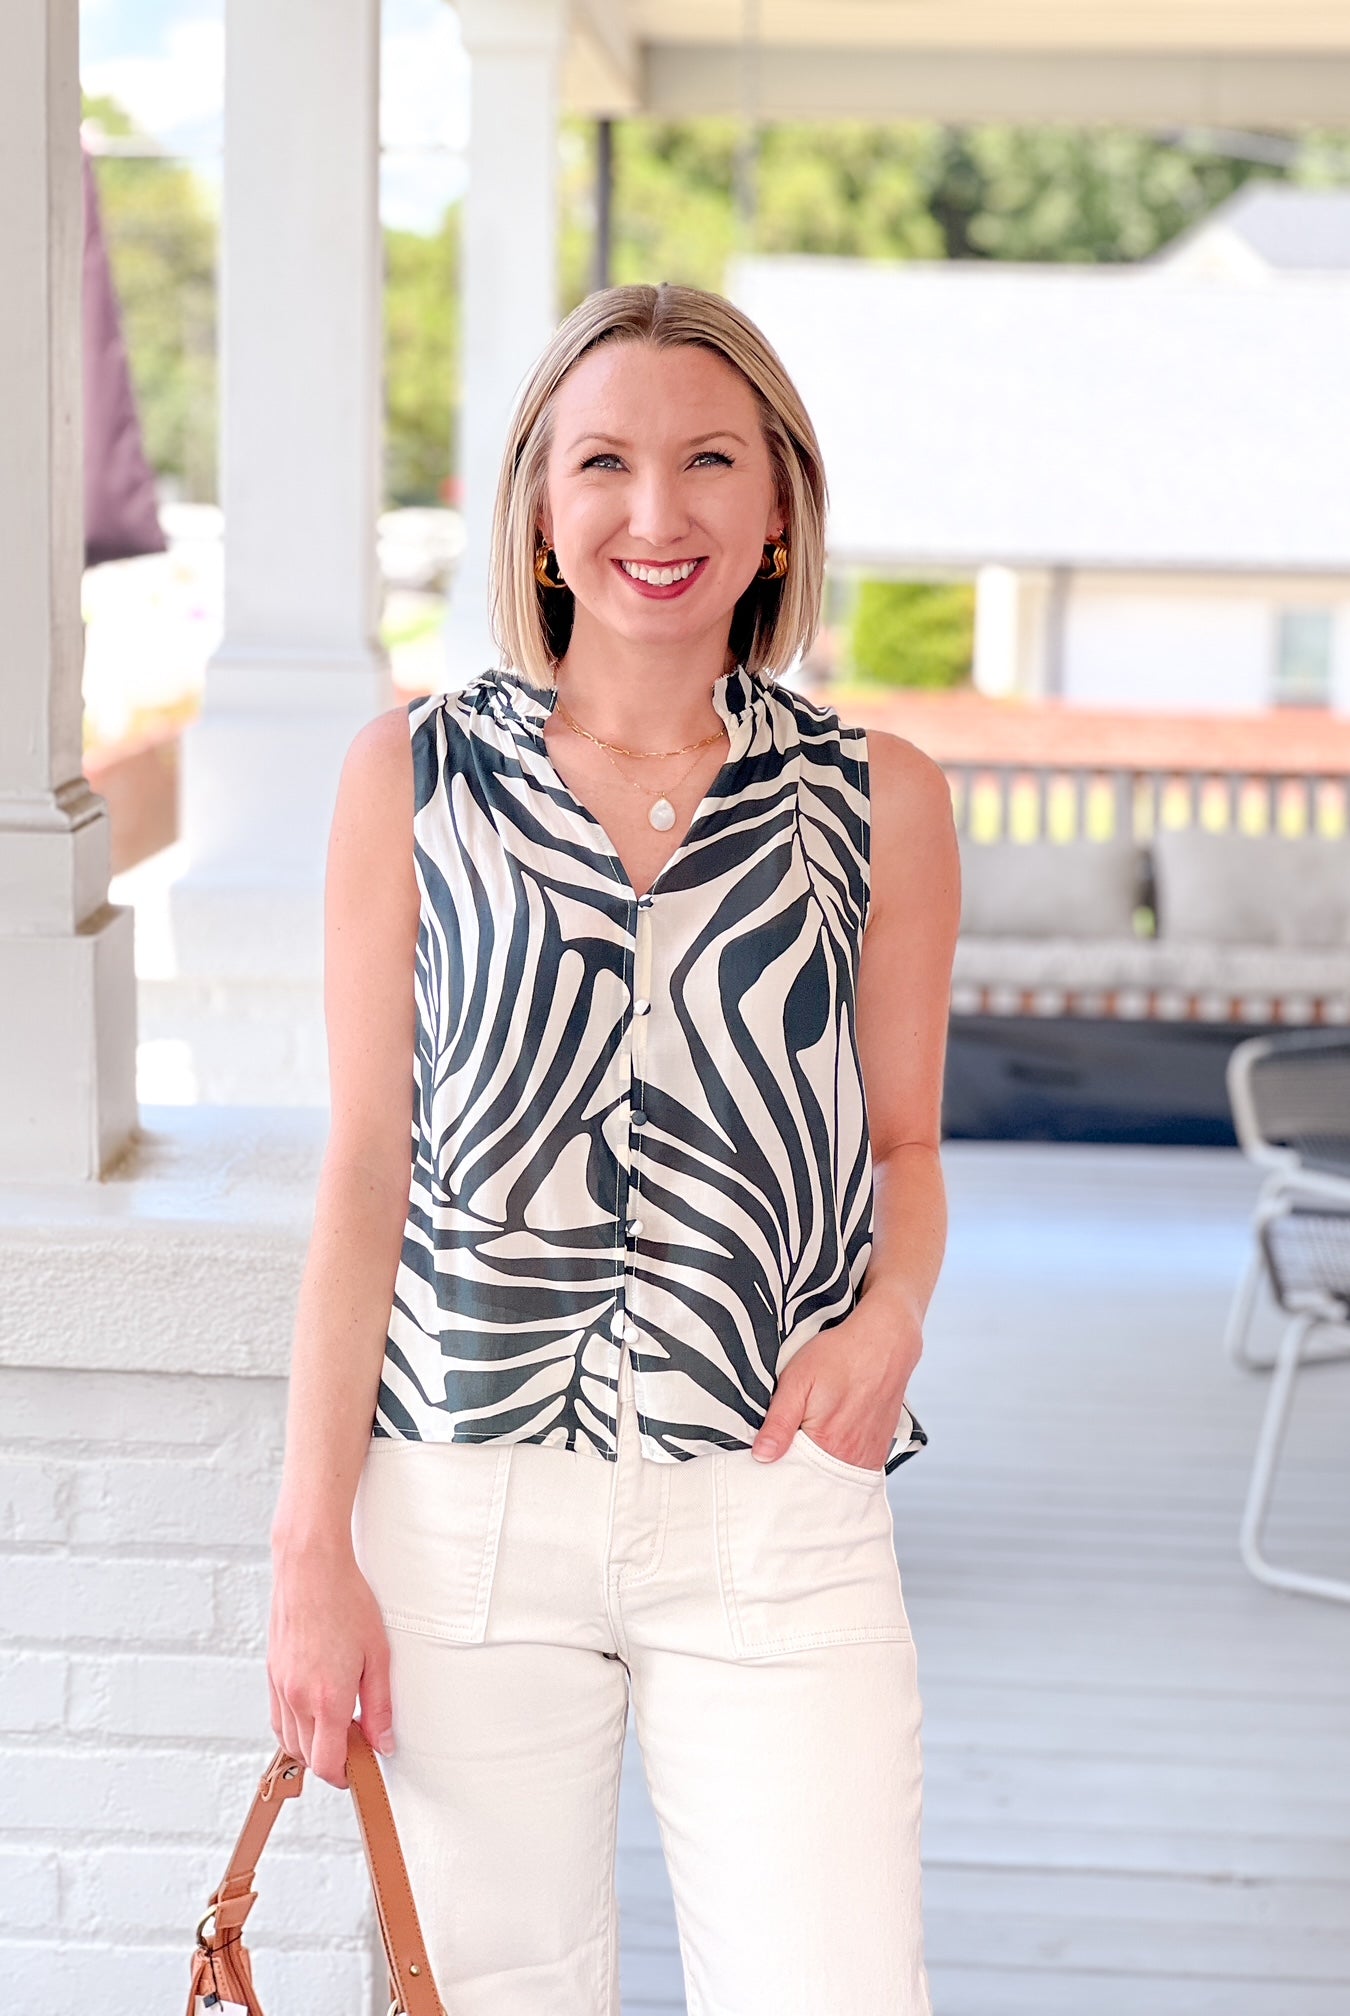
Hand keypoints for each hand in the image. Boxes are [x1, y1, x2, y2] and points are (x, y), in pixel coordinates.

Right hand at [267, 1539, 394, 1788]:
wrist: (310, 1567)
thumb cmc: (346, 1601)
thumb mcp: (378, 1655)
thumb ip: (379, 1705)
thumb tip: (382, 1742)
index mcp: (326, 1698)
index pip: (328, 1763)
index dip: (345, 1775)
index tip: (361, 1769)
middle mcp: (297, 1698)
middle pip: (307, 1757)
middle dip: (332, 1760)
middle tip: (358, 1743)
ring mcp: (280, 1685)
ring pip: (289, 1740)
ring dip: (312, 1745)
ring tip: (339, 1725)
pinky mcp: (271, 1672)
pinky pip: (278, 1717)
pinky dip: (295, 1727)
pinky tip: (315, 1711)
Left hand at [751, 1293, 921, 1470]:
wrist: (884, 1343)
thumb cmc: (839, 1356)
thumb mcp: (797, 1380)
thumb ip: (779, 1422)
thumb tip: (762, 1456)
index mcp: (826, 1444)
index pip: (791, 1475)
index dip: (776, 1466)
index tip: (770, 1452)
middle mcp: (851, 1458)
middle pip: (814, 1479)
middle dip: (798, 1467)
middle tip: (792, 1438)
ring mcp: (868, 1456)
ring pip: (833, 1475)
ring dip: (819, 1465)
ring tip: (814, 1436)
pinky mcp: (879, 1451)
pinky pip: (852, 1468)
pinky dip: (838, 1461)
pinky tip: (833, 1439)